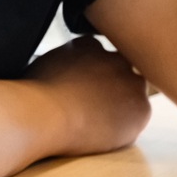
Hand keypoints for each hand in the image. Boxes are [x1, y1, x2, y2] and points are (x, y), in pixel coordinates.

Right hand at [25, 36, 150, 156]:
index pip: (98, 54)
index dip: (91, 72)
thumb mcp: (45, 63)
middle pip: (120, 71)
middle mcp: (114, 58)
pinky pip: (137, 117)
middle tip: (91, 104)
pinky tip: (102, 130)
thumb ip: (64, 60)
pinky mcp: (141, 109)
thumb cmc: (35, 93)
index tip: (82, 85)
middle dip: (109, 85)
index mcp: (89, 45)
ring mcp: (131, 82)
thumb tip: (65, 68)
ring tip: (95, 120)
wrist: (43, 115)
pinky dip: (124, 125)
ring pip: (132, 94)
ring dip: (120, 104)